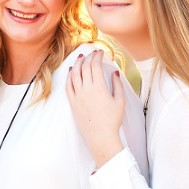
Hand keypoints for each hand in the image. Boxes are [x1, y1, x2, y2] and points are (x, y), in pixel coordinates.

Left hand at [66, 50, 125, 166]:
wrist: (101, 136)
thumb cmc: (113, 120)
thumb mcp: (120, 101)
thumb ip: (117, 84)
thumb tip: (115, 72)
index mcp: (99, 87)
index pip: (95, 65)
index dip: (97, 56)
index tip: (100, 52)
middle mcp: (86, 89)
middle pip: (85, 67)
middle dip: (89, 57)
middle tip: (92, 53)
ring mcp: (77, 96)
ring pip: (74, 74)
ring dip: (78, 64)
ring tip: (81, 57)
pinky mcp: (72, 103)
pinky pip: (68, 86)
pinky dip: (69, 76)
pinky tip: (71, 71)